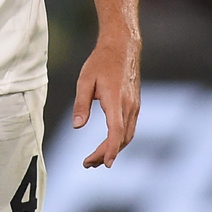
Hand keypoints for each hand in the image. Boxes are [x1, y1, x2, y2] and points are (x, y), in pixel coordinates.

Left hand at [72, 37, 139, 167]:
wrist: (122, 47)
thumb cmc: (101, 62)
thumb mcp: (85, 80)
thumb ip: (81, 104)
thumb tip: (77, 127)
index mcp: (115, 99)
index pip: (116, 130)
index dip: (110, 149)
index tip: (105, 163)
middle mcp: (129, 105)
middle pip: (121, 138)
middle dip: (106, 154)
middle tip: (88, 164)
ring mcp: (134, 106)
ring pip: (127, 135)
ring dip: (113, 149)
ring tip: (96, 159)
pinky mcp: (135, 105)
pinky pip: (129, 128)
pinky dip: (120, 140)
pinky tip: (109, 143)